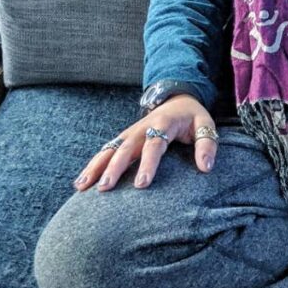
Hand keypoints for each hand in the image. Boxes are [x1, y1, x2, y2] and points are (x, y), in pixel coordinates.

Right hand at [72, 94, 217, 192]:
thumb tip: (206, 167)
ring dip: (96, 167)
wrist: (176, 99)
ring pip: (110, 149)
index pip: (154, 145)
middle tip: (105, 189)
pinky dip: (92, 166)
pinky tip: (81, 183)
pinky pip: (105, 152)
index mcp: (163, 124)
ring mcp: (130, 133)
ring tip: (82, 187)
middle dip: (114, 168)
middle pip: (126, 148)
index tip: (141, 185)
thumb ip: (207, 145)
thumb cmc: (192, 117)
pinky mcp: (123, 139)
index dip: (148, 164)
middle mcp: (142, 128)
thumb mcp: (205, 124)